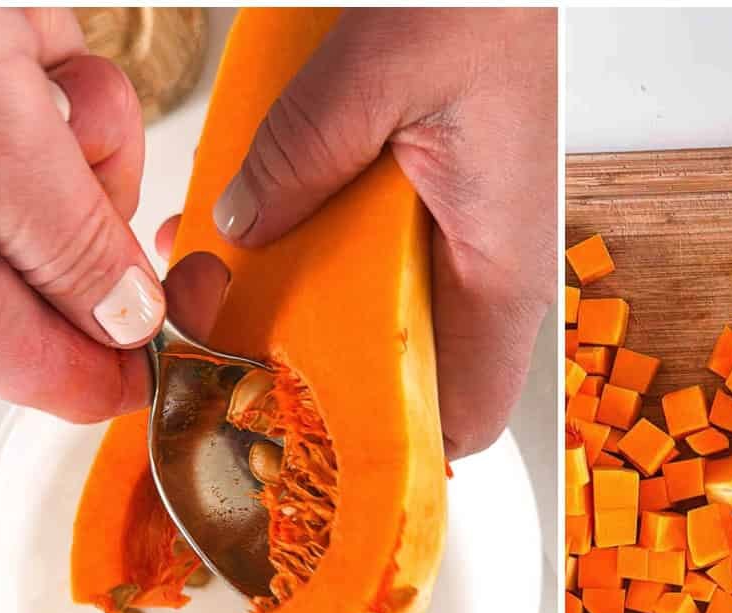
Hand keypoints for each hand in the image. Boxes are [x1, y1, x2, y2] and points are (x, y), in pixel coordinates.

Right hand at [0, 8, 166, 422]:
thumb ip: (68, 253)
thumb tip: (129, 321)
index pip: (63, 376)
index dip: (142, 367)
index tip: (207, 334)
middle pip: (94, 287)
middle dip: (118, 237)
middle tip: (128, 204)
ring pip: (100, 202)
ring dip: (99, 149)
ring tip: (36, 93)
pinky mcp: (10, 106)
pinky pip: (89, 128)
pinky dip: (85, 95)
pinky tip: (33, 59)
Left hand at [208, 8, 556, 458]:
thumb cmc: (495, 11)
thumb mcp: (384, 67)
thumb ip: (307, 150)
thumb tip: (243, 225)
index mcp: (500, 269)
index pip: (464, 415)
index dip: (395, 450)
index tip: (310, 449)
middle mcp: (490, 271)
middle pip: (409, 376)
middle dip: (320, 375)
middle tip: (238, 346)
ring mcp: (467, 243)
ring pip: (386, 322)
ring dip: (308, 310)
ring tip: (231, 274)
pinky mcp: (443, 211)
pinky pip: (378, 263)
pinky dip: (321, 252)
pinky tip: (269, 213)